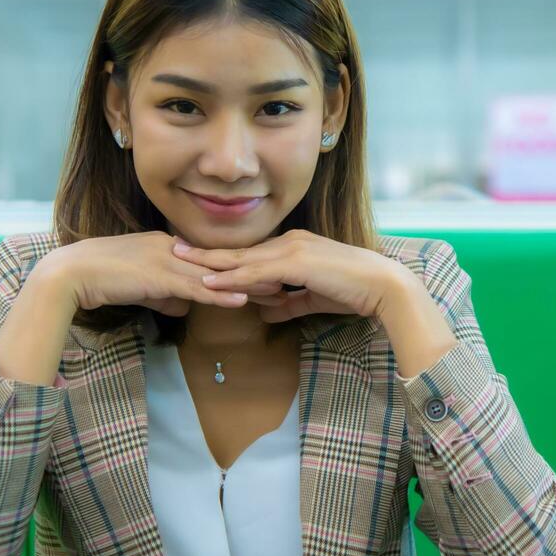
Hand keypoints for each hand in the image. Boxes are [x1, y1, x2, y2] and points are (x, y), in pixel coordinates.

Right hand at [38, 231, 285, 316]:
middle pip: (223, 262)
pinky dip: (220, 295)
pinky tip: (242, 301)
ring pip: (215, 274)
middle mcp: (172, 248)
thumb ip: (164, 294)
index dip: (244, 268)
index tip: (272, 274)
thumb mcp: (141, 288)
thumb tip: (183, 306)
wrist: (70, 275)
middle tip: (290, 279)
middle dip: (257, 272)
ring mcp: (165, 259)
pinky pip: (194, 287)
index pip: (215, 259)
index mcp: (170, 247)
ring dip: (248, 284)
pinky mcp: (156, 276)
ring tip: (279, 292)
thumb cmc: (101, 280)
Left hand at [170, 229, 405, 324]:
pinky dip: (231, 277)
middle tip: (174, 250)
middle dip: (205, 252)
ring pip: (242, 258)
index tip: (195, 256)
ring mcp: (292, 249)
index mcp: (293, 247)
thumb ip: (289, 303)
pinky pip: (256, 272)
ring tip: (179, 262)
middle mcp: (289, 242)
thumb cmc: (353, 292)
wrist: (382, 286)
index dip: (222, 257)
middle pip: (239, 250)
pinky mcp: (296, 262)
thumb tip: (265, 314)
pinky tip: (210, 283)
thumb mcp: (314, 299)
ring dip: (209, 263)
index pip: (250, 253)